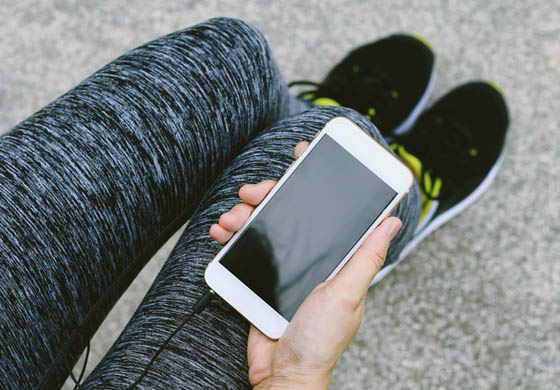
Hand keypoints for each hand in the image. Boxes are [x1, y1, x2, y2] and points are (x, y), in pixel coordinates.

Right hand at [210, 142, 401, 388]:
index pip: (330, 208)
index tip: (306, 153)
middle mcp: (312, 255)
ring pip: (264, 223)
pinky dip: (232, 236)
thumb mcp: (345, 294)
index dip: (318, 178)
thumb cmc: (319, 339)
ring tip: (230, 219)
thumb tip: (392, 221)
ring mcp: (285, 264)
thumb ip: (366, 256)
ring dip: (245, 214)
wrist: (282, 373)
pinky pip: (246, 246)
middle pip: (291, 209)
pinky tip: (221, 233)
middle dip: (270, 194)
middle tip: (253, 192)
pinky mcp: (262, 276)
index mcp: (337, 256)